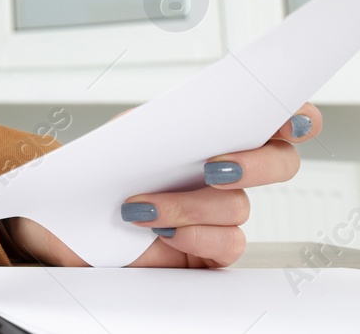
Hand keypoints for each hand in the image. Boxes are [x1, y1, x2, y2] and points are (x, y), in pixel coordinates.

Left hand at [4, 103, 321, 267]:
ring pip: (239, 206)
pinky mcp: (210, 249)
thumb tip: (195, 111)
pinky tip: (159, 230)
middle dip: (255, 164)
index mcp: (213, 131)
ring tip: (141, 206)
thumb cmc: (98, 166)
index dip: (296, 116)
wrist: (64, 212)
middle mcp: (226, 168)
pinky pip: (227, 243)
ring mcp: (221, 210)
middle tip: (214, 167)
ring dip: (188, 204)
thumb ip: (168, 119)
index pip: (275, 118)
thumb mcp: (127, 132)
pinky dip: (192, 235)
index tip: (290, 120)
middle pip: (281, 163)